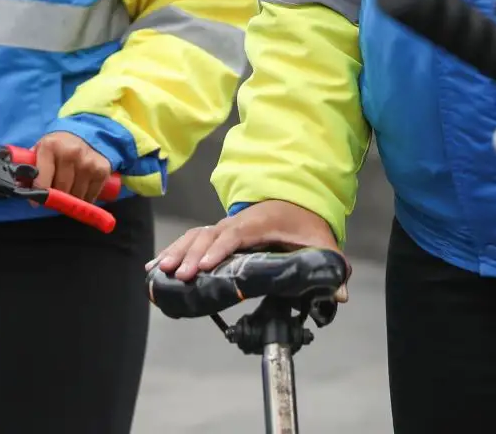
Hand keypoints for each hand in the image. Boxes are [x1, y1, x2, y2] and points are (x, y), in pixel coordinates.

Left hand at [31, 131, 113, 202]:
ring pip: (76, 196)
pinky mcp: (102, 170)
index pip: (43, 178)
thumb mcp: (42, 148)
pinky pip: (91, 196)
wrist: (87, 132)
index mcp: (51, 146)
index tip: (36, 203)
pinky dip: (84, 199)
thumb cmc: (59, 145)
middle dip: (56, 198)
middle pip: (61, 190)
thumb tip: (21, 185)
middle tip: (54, 197)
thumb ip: (31, 165)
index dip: (39, 193)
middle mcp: (71, 153)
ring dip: (71, 200)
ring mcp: (88, 162)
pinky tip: (81, 192)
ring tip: (68, 193)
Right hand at [152, 200, 341, 282]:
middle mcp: (236, 222)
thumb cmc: (304, 225)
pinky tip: (155, 267)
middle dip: (192, 256)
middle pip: (209, 236)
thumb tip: (340, 294)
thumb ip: (331, 266)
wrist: (294, 202)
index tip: (205, 267)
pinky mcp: (216, 234)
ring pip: (195, 236)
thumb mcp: (321, 242)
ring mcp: (223, 226)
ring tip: (159, 271)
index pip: (235, 234)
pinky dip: (173, 250)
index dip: (219, 250)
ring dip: (177, 252)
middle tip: (180, 276)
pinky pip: (190, 239)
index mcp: (260, 222)